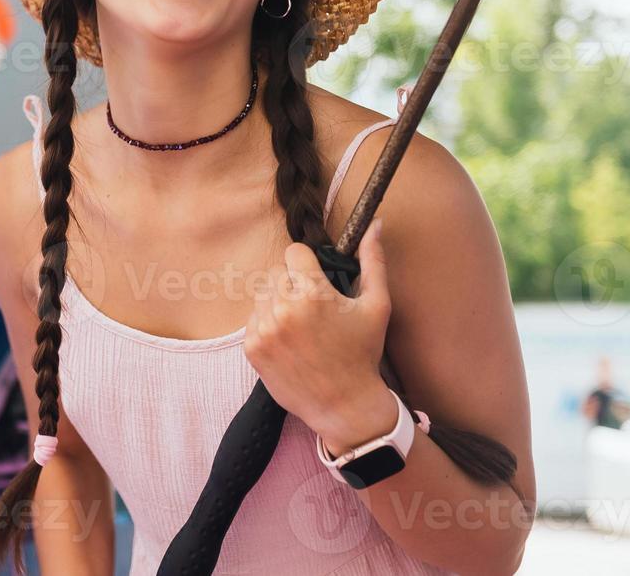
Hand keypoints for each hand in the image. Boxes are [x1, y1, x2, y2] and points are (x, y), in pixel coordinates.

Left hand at [243, 218, 393, 444]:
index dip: (308, 265)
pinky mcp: (252, 347)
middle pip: (277, 272)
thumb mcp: (377, 306)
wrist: (344, 405)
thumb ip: (374, 260)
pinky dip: (268, 324)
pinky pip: (253, 318)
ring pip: (263, 294)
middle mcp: (284, 308)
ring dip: (279, 302)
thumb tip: (375, 223)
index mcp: (313, 293)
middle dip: (293, 283)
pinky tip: (290, 341)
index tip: (318, 282)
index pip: (294, 252)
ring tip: (302, 326)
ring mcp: (265, 329)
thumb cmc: (363, 354)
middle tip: (313, 309)